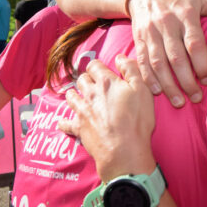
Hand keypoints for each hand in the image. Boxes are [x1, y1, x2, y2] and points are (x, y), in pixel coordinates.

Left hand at [58, 56, 155, 180]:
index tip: (101, 70)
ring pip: (71, 96)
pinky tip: (63, 122)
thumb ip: (131, 70)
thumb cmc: (136, 121)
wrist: (124, 150)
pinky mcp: (79, 127)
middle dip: (86, 79)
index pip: (95, 65)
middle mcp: (91, 94)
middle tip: (92, 83)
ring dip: (74, 94)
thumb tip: (120, 57)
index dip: (98, 66)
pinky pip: (65, 123)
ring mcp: (83, 110)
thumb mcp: (143, 90)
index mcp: (106, 82)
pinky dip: (64, 122)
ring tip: (78, 96)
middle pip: (82, 79)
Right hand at [128, 0, 206, 106]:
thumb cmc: (181, 1)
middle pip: (176, 57)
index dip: (201, 64)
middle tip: (196, 97)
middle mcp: (167, 23)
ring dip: (168, 85)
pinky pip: (142, 62)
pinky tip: (157, 92)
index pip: (194, 43)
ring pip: (158, 63)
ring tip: (179, 102)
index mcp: (185, 14)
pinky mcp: (138, 40)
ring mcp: (150, 32)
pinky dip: (149, 79)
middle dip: (186, 80)